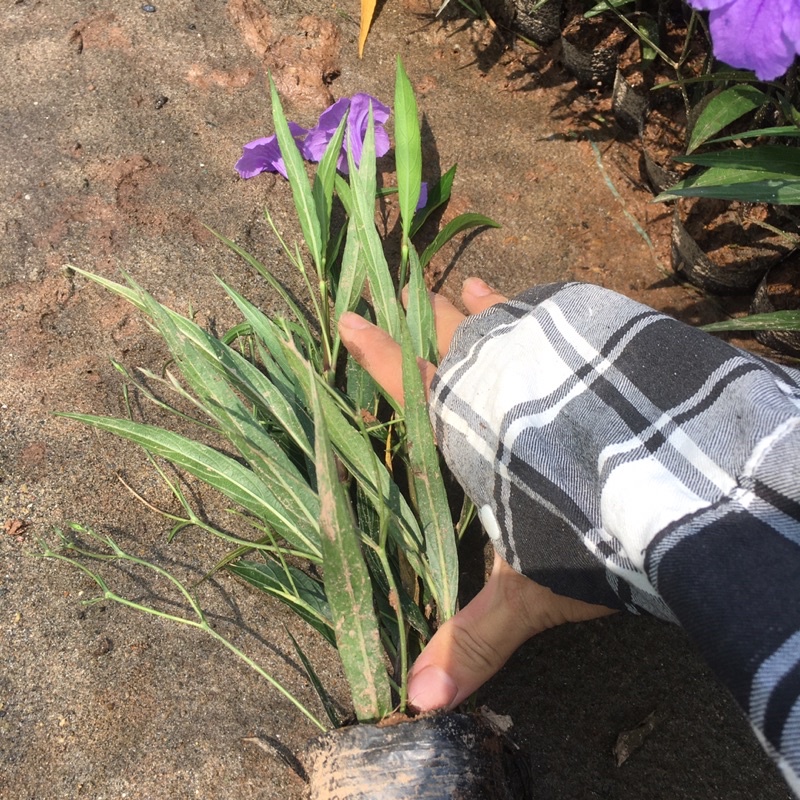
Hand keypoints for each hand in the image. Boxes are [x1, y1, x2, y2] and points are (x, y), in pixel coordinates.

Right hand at [338, 277, 615, 711]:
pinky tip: (558, 306)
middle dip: (428, 316)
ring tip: (471, 283)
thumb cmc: (594, 532)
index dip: (375, 353)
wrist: (677, 484)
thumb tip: (413, 707)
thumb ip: (474, 639)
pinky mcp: (606, 362)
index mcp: (473, 431)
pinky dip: (554, 313)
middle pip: (459, 342)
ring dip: (489, 306)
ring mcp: (560, 368)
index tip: (347, 318)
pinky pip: (569, 325)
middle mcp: (510, 388)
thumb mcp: (529, 590)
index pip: (408, 384)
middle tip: (407, 286)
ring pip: (512, 323)